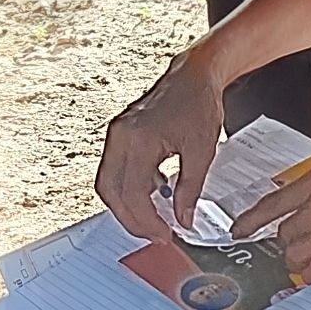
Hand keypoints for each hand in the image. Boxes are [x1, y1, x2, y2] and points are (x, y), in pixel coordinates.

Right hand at [94, 53, 227, 241]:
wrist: (193, 74)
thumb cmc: (199, 104)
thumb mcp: (202, 151)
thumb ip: (190, 190)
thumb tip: (183, 220)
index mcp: (139, 138)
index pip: (132, 193)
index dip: (146, 221)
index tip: (165, 235)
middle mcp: (120, 136)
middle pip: (111, 192)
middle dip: (131, 219)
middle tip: (156, 234)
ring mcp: (116, 134)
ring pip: (108, 183)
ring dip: (127, 206)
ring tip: (154, 220)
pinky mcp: (120, 134)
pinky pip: (114, 170)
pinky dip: (128, 188)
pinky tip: (153, 194)